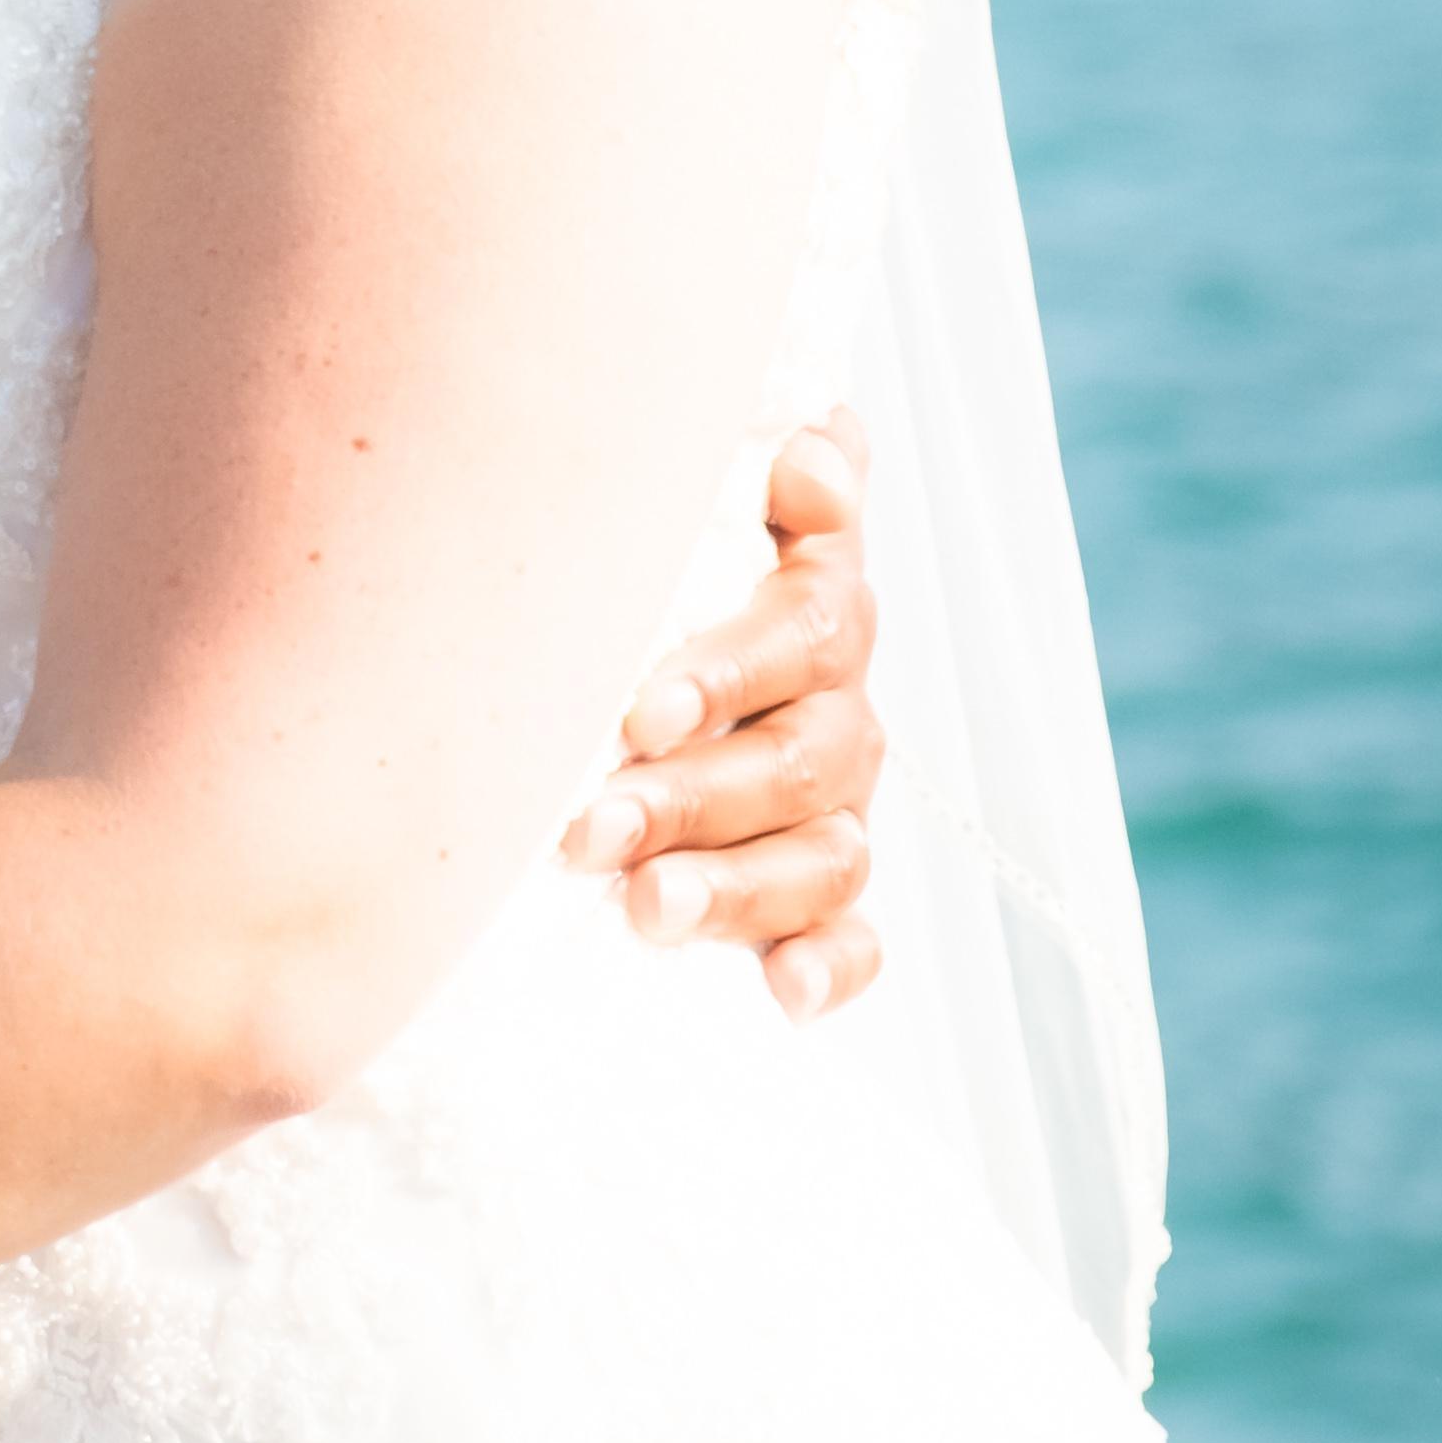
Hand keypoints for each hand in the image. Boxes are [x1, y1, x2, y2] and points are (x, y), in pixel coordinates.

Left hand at [564, 406, 887, 1013]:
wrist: (602, 689)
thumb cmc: (621, 585)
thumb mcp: (663, 524)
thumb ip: (740, 481)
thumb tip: (812, 447)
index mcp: (807, 613)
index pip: (807, 627)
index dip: (731, 670)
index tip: (642, 711)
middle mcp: (834, 711)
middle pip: (800, 757)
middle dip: (691, 798)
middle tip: (585, 833)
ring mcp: (837, 813)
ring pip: (826, 856)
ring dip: (736, 888)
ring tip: (641, 910)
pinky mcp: (827, 904)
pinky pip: (856, 943)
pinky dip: (828, 969)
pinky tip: (782, 995)